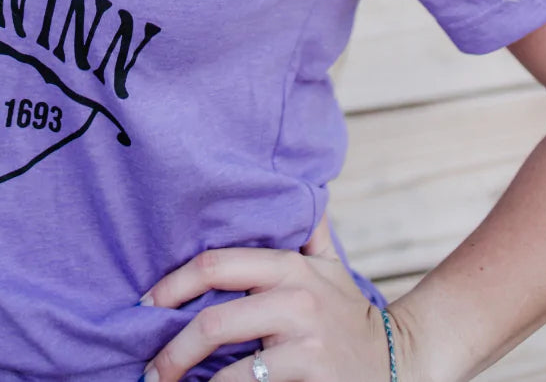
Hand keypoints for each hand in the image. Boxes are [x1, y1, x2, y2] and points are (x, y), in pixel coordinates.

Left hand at [142, 214, 405, 381]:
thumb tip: (291, 183)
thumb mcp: (330, 265)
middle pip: (213, 323)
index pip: (215, 265)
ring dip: (189, 381)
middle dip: (172, 349)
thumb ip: (306, 229)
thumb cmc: (349, 315)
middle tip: (150, 368)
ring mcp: (304, 344)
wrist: (400, 362)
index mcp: (289, 266)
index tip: (146, 302)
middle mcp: (294, 300)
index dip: (173, 284)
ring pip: (229, 369)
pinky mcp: (310, 380)